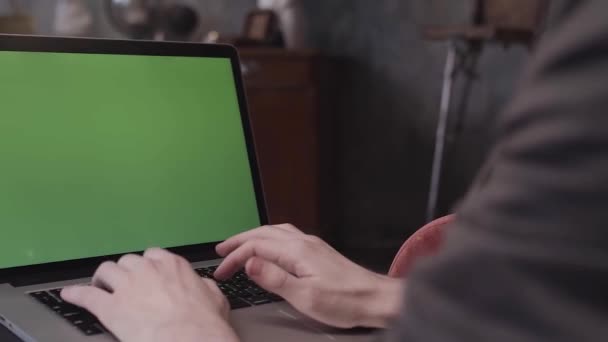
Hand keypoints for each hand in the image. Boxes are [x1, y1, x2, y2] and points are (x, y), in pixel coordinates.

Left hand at [61, 248, 238, 341]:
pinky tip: (70, 295)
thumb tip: (204, 286)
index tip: (145, 273)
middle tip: (123, 282)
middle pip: (127, 261)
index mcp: (172, 265)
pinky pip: (86, 295)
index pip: (152, 255)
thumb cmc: (203, 323)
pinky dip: (76, 294)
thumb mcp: (215, 298)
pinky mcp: (109, 307)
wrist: (188, 339)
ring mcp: (126, 287)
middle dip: (125, 271)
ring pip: (106, 271)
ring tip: (99, 285)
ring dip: (102, 279)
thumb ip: (205, 286)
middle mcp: (147, 270)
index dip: (147, 265)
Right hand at [214, 224, 402, 328]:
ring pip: (275, 232)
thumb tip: (249, 263)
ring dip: (254, 237)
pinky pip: (286, 236)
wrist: (375, 298)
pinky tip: (270, 247)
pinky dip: (269, 239)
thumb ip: (275, 278)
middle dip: (239, 241)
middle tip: (221, 251)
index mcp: (297, 251)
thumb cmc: (344, 300)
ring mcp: (312, 244)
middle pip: (263, 233)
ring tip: (240, 245)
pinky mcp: (318, 251)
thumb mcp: (305, 295)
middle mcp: (304, 242)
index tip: (222, 270)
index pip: (256, 246)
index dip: (235, 256)